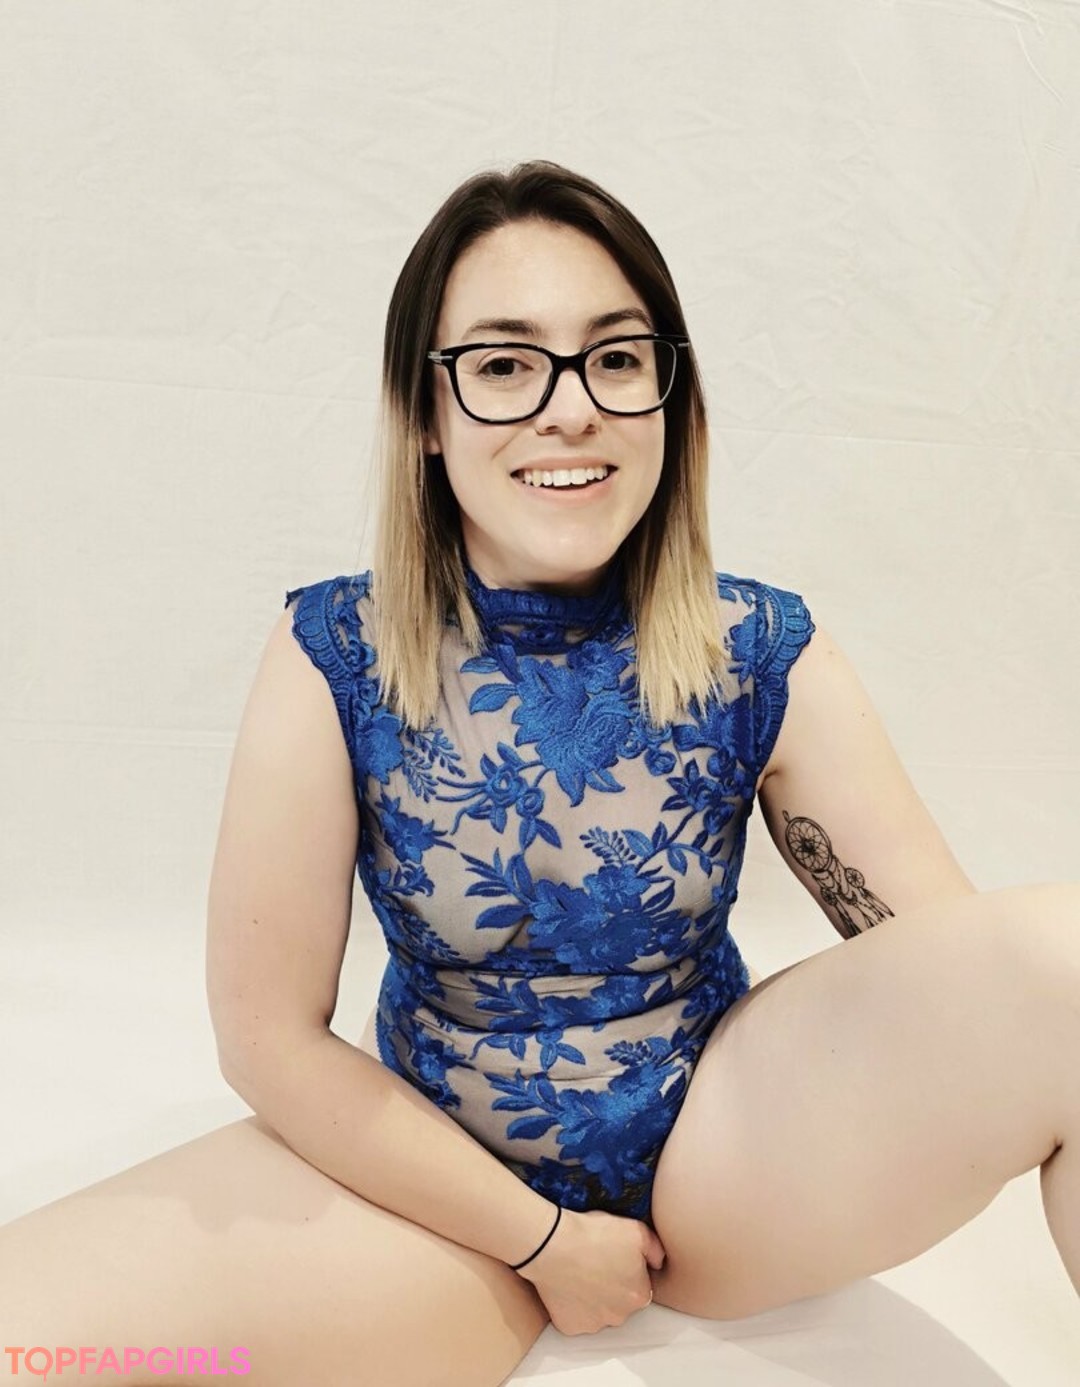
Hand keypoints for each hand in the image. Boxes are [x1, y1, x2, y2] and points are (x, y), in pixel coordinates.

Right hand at [513, 1206, 665, 1335]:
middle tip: (598, 1261)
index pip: (640, 1285)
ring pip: (600, 1311)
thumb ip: (656, 1249)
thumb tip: (658, 1262)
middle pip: (621, 1302)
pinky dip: (574, 1304)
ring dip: (594, 1296)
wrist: (552, 1244)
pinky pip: (577, 1317)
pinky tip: (569, 1283)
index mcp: (639, 1295)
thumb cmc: (593, 1235)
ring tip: (582, 1270)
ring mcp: (594, 1324)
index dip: (628, 1269)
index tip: (615, 1255)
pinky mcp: (571, 1326)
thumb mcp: (636, 1230)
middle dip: (613, 1285)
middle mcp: (619, 1316)